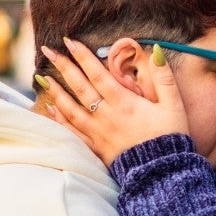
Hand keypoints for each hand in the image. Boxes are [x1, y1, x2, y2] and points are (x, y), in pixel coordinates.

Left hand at [40, 38, 190, 165]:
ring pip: (71, 109)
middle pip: (81, 87)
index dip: (83, 57)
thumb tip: (156, 51)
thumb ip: (164, 77)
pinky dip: (60, 120)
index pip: (99, 75)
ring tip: (42, 78)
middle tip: (48, 50)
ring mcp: (99, 133)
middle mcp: (107, 116)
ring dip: (56, 92)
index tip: (69, 41)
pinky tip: (50, 109)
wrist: (162, 174)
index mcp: (125, 103)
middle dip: (64, 66)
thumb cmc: (170, 137)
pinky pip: (73, 132)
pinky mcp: (96, 148)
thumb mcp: (173, 105)